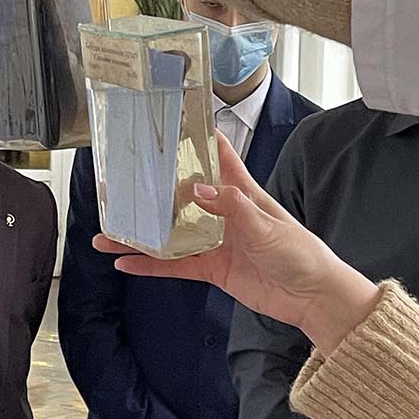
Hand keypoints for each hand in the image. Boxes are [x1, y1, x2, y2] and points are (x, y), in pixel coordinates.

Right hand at [93, 132, 380, 354]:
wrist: (313, 297)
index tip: (171, 121)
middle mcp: (223, 213)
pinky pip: (175, 265)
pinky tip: (126, 264)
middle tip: (115, 188)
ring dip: (139, 236)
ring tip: (106, 235)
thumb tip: (196, 188)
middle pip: (178, 197)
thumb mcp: (266, 225)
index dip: (196, 138)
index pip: (217, 157)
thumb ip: (231, 207)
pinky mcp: (212, 269)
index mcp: (241, 192)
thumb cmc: (301, 253)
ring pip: (169, 235)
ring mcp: (215, 241)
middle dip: (148, 193)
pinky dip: (151, 266)